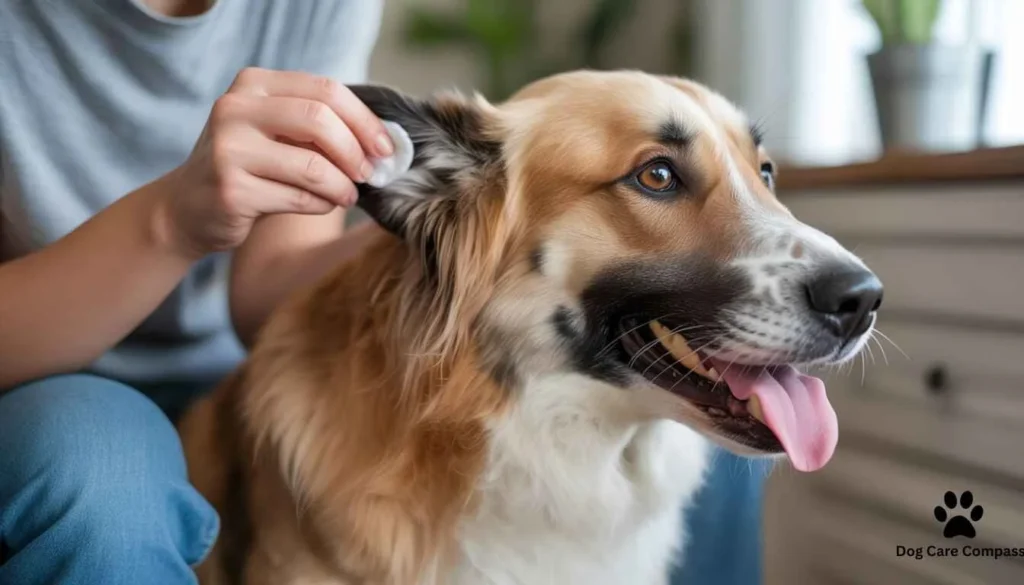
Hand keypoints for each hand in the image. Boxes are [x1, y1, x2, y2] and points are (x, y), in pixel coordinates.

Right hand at [152, 67, 393, 258]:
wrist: (189, 207)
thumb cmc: (249, 167)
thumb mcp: (276, 132)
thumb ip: (319, 125)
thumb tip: (384, 141)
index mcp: (253, 84)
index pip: (325, 90)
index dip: (364, 120)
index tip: (386, 148)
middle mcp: (235, 108)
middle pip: (319, 120)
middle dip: (355, 151)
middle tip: (369, 174)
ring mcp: (229, 149)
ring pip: (313, 165)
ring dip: (342, 186)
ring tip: (347, 195)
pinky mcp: (231, 190)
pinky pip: (300, 197)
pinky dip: (322, 204)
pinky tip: (322, 204)